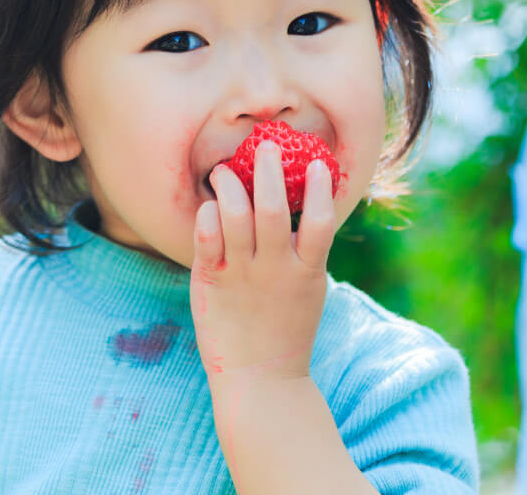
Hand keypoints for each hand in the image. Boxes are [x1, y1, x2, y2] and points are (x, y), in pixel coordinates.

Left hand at [189, 140, 335, 386]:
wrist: (261, 381)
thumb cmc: (286, 328)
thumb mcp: (308, 290)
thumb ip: (306, 252)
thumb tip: (308, 206)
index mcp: (306, 272)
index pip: (320, 222)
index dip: (320, 189)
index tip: (318, 161)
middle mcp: (274, 270)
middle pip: (273, 210)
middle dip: (269, 171)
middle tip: (266, 145)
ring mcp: (241, 276)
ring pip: (235, 218)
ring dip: (230, 186)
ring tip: (225, 169)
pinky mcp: (211, 282)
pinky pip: (206, 240)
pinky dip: (207, 216)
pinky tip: (209, 204)